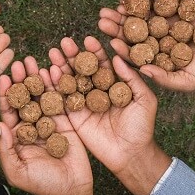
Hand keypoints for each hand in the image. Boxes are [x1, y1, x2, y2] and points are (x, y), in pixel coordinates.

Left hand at [0, 57, 94, 194]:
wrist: (71, 191)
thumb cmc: (41, 185)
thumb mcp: (17, 172)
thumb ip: (6, 150)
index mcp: (17, 134)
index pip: (9, 109)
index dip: (6, 93)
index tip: (3, 76)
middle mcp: (32, 124)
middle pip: (24, 96)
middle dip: (20, 79)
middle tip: (18, 62)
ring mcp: (50, 120)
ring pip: (41, 94)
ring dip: (37, 77)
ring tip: (33, 60)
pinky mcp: (67, 120)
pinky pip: (60, 99)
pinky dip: (57, 84)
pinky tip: (53, 69)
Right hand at [47, 37, 162, 175]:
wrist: (130, 155)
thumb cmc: (142, 128)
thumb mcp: (145, 100)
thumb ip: (132, 79)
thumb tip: (116, 57)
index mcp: (114, 84)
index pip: (102, 63)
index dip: (95, 51)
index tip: (88, 39)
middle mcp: (97, 90)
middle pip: (83, 68)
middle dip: (74, 54)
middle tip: (65, 41)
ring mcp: (84, 103)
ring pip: (71, 80)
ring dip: (61, 65)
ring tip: (54, 51)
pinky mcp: (74, 117)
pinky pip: (63, 99)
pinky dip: (55, 85)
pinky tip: (49, 71)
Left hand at [98, 10, 194, 91]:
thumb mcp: (188, 80)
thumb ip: (166, 78)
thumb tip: (142, 71)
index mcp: (153, 58)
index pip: (132, 54)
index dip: (121, 48)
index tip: (110, 41)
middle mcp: (154, 40)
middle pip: (131, 31)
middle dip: (116, 24)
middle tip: (102, 16)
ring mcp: (162, 23)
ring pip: (141, 13)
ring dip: (127, 6)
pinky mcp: (173, 8)